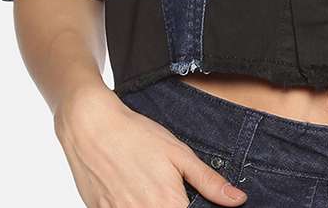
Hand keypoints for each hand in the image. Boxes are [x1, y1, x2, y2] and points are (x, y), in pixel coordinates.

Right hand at [54, 83, 247, 205]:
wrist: (90, 126)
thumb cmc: (136, 135)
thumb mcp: (178, 153)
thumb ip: (208, 181)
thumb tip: (237, 200)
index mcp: (169, 205)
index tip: (190, 199)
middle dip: (174, 205)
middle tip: (169, 189)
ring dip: (152, 205)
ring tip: (149, 186)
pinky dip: (132, 205)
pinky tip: (132, 190)